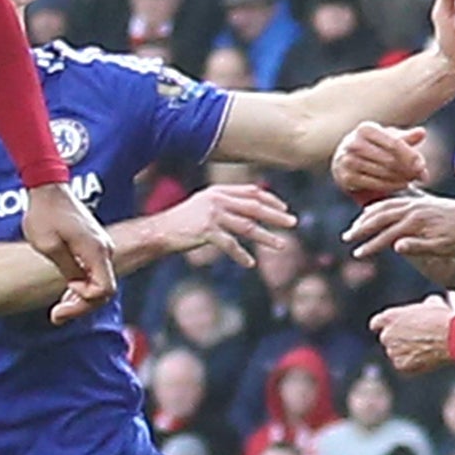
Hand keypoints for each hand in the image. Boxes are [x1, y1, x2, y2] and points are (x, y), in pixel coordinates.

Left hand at [22, 183, 117, 324]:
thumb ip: (68, 269)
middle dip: (81, 306)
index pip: (104, 290)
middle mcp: (104, 249)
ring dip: (81, 298)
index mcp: (96, 250)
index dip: (84, 303)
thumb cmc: (44, 214)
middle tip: (56, 316)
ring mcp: (101, 246)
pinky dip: (83, 285)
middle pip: (104, 290)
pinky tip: (66, 293)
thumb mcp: (49, 246)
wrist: (47, 187)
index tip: (61, 302)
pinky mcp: (94, 244)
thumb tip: (79, 287)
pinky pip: (95, 272)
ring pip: (100, 282)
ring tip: (58, 309)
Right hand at [158, 184, 295, 267]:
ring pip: (246, 226)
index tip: (284, 208)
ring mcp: (212, 215)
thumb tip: (251, 209)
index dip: (271, 199)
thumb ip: (226, 203)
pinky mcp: (206, 231)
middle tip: (293, 223)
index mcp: (219, 190)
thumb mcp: (205, 205)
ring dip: (266, 237)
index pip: (252, 191)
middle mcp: (217, 199)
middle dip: (276, 216)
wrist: (160, 230)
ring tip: (281, 246)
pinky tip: (249, 263)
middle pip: (254, 207)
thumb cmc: (185, 220)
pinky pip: (230, 245)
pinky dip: (241, 255)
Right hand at [332, 122, 428, 200]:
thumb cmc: (374, 147)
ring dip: (402, 179)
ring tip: (412, 180)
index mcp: (365, 129)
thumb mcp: (389, 139)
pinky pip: (374, 184)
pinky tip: (401, 185)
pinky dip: (391, 186)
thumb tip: (421, 133)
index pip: (394, 144)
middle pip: (390, 160)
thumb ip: (406, 138)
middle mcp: (353, 143)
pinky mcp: (346, 178)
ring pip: (384, 173)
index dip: (411, 156)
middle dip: (409, 170)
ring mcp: (347, 161)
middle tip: (421, 176)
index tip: (422, 166)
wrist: (346, 161)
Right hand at [346, 191, 454, 259]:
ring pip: (384, 207)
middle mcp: (412, 209)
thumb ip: (419, 246)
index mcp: (416, 222)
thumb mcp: (444, 247)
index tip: (358, 254)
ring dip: (367, 215)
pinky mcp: (419, 201)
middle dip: (361, 228)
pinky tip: (373, 210)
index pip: (386, 235)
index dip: (370, 245)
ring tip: (355, 225)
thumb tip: (395, 246)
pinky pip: (393, 200)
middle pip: (379, 217)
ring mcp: (415, 203)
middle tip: (347, 238)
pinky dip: (379, 205)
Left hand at [371, 297, 454, 372]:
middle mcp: (387, 334)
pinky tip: (426, 358)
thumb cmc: (443, 318)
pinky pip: (404, 365)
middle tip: (415, 341)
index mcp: (389, 317)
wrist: (453, 337)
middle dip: (398, 341)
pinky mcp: (401, 364)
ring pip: (395, 353)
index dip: (385, 327)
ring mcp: (393, 351)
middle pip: (387, 339)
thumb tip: (428, 305)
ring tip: (425, 348)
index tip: (392, 330)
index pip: (376, 324)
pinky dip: (412, 364)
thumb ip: (421, 306)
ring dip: (405, 352)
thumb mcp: (431, 303)